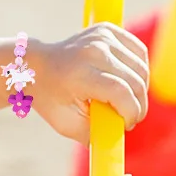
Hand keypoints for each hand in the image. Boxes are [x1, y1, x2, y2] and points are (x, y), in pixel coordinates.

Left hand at [27, 24, 148, 142]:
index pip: (120, 91)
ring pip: (141, 67)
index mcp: (79, 73)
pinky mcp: (108, 29)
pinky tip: (128, 81)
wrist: (34, 66)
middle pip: (135, 80)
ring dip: (141, 89)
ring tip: (127, 101)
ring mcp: (101, 36)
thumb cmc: (50, 98)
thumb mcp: (66, 123)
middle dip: (139, 105)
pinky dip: (140, 69)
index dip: (131, 111)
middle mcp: (92, 50)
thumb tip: (118, 145)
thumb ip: (94, 135)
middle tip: (130, 118)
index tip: (127, 125)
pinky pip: (139, 52)